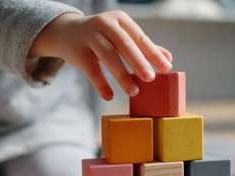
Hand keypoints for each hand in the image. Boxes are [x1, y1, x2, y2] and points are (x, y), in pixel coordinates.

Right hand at [29, 10, 172, 99]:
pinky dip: (101, 84)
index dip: (154, 53)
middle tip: (150, 78)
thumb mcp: (121, 37)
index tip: (166, 68)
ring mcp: (90, 36)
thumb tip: (168, 59)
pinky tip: (109, 96)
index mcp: (120, 20)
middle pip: (125, 45)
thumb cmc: (101, 37)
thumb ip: (143, 47)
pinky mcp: (77, 51)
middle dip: (139, 62)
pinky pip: (91, 70)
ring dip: (122, 75)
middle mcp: (105, 24)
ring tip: (134, 91)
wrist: (66, 32)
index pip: (140, 38)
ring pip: (109, 56)